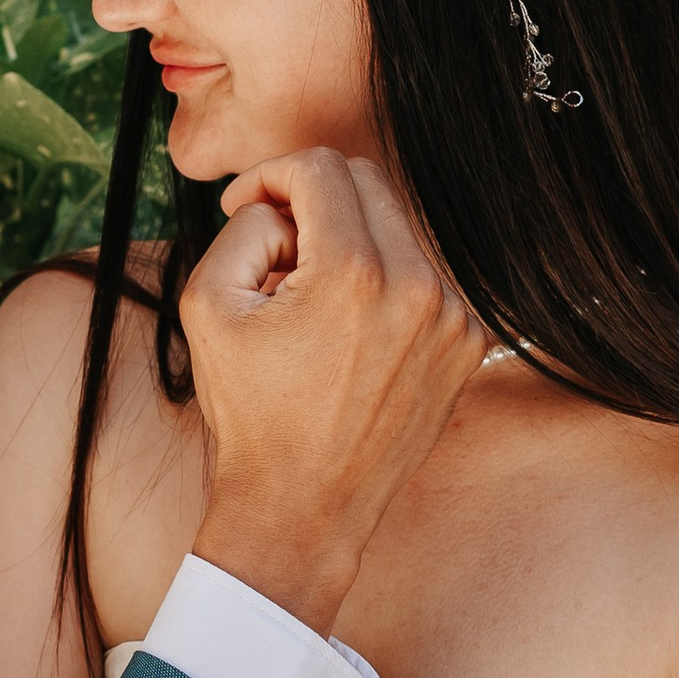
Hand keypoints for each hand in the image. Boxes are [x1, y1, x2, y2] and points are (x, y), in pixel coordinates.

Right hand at [184, 149, 486, 636]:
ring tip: (312, 305)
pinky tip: (350, 334)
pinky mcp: (469, 341)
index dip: (269, 177)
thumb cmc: (252, 416)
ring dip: (350, 245)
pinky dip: (385, 285)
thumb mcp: (209, 307)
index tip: (246, 208)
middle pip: (366, 184)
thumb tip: (277, 204)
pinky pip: (425, 275)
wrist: (304, 509)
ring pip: (398, 228)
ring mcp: (453, 316)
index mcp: (354, 274)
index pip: (319, 168)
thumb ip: (242, 228)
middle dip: (311, 203)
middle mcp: (418, 287)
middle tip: (276, 256)